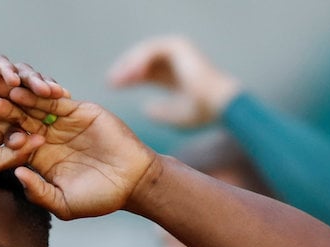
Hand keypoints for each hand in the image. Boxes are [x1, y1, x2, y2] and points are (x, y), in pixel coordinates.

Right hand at [0, 55, 66, 180]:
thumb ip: (14, 155)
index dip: (51, 115)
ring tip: (44, 89)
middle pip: (32, 91)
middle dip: (48, 93)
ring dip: (33, 79)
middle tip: (61, 98)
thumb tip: (41, 142)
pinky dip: (8, 69)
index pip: (36, 114)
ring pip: (18, 75)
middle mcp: (0, 103)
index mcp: (7, 124)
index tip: (67, 120)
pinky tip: (15, 81)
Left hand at [0, 86, 157, 220]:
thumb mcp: (63, 204)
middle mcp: (48, 138)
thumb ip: (39, 191)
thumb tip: (16, 174)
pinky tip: (28, 87)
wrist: (132, 182)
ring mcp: (63, 123)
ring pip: (36, 106)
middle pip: (21, 120)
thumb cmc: (98, 199)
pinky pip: (58, 101)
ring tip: (2, 86)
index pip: (16, 143)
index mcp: (40, 159)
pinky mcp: (79, 111)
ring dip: (20, 96)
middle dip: (5, 108)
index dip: (2, 136)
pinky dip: (44, 94)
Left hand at [106, 35, 240, 127]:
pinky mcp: (178, 46)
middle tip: (111, 82)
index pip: (146, 73)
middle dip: (125, 71)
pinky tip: (131, 75)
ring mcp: (178, 51)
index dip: (129, 78)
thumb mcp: (174, 117)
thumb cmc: (201, 113)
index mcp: (174, 76)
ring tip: (118, 80)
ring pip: (144, 53)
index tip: (113, 86)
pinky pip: (152, 50)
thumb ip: (160, 113)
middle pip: (142, 62)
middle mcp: (176, 62)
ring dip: (129, 66)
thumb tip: (146, 110)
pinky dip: (139, 61)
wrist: (218, 105)